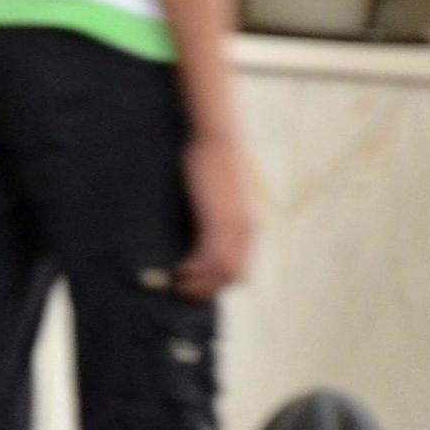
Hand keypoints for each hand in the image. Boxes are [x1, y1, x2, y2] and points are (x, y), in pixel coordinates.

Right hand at [174, 133, 254, 301]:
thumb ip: (223, 218)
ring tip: (177, 283)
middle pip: (232, 277)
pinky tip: (177, 270)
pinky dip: (191, 270)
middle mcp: (248, 231)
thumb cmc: (217, 161)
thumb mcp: (226, 196)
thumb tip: (207, 234)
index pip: (240, 270)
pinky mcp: (217, 221)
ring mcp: (234, 227)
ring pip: (220, 272)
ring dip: (197, 284)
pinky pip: (206, 258)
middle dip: (208, 290)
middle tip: (184, 292)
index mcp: (252, 227)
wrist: (219, 137)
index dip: (219, 284)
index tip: (199, 286)